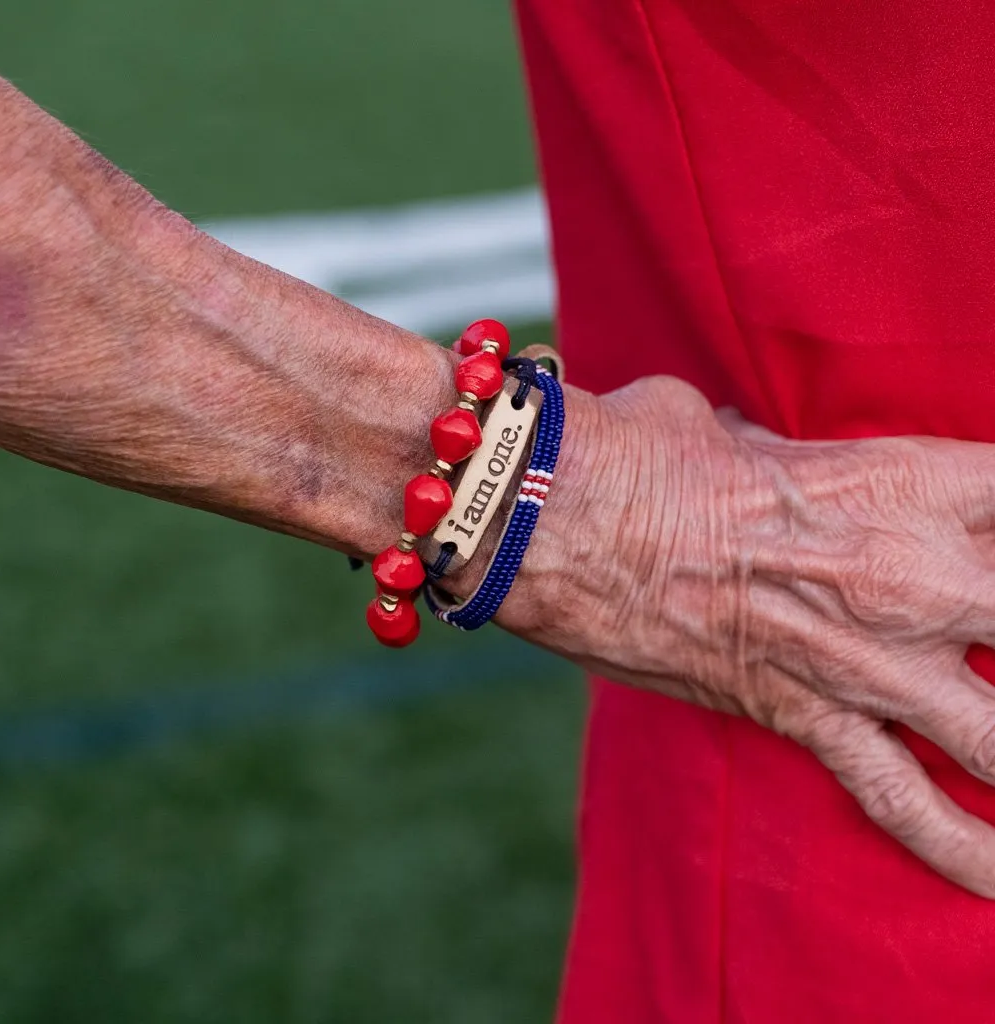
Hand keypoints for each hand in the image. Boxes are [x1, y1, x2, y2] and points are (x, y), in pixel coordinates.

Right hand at [506, 375, 994, 896]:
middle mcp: (906, 580)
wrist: (557, 523)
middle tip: (984, 636)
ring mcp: (862, 662)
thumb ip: (774, 446)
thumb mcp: (724, 425)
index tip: (992, 530)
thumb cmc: (637, 453)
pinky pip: (899, 799)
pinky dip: (956, 845)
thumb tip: (753, 450)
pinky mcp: (801, 717)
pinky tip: (994, 880)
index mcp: (895, 485)